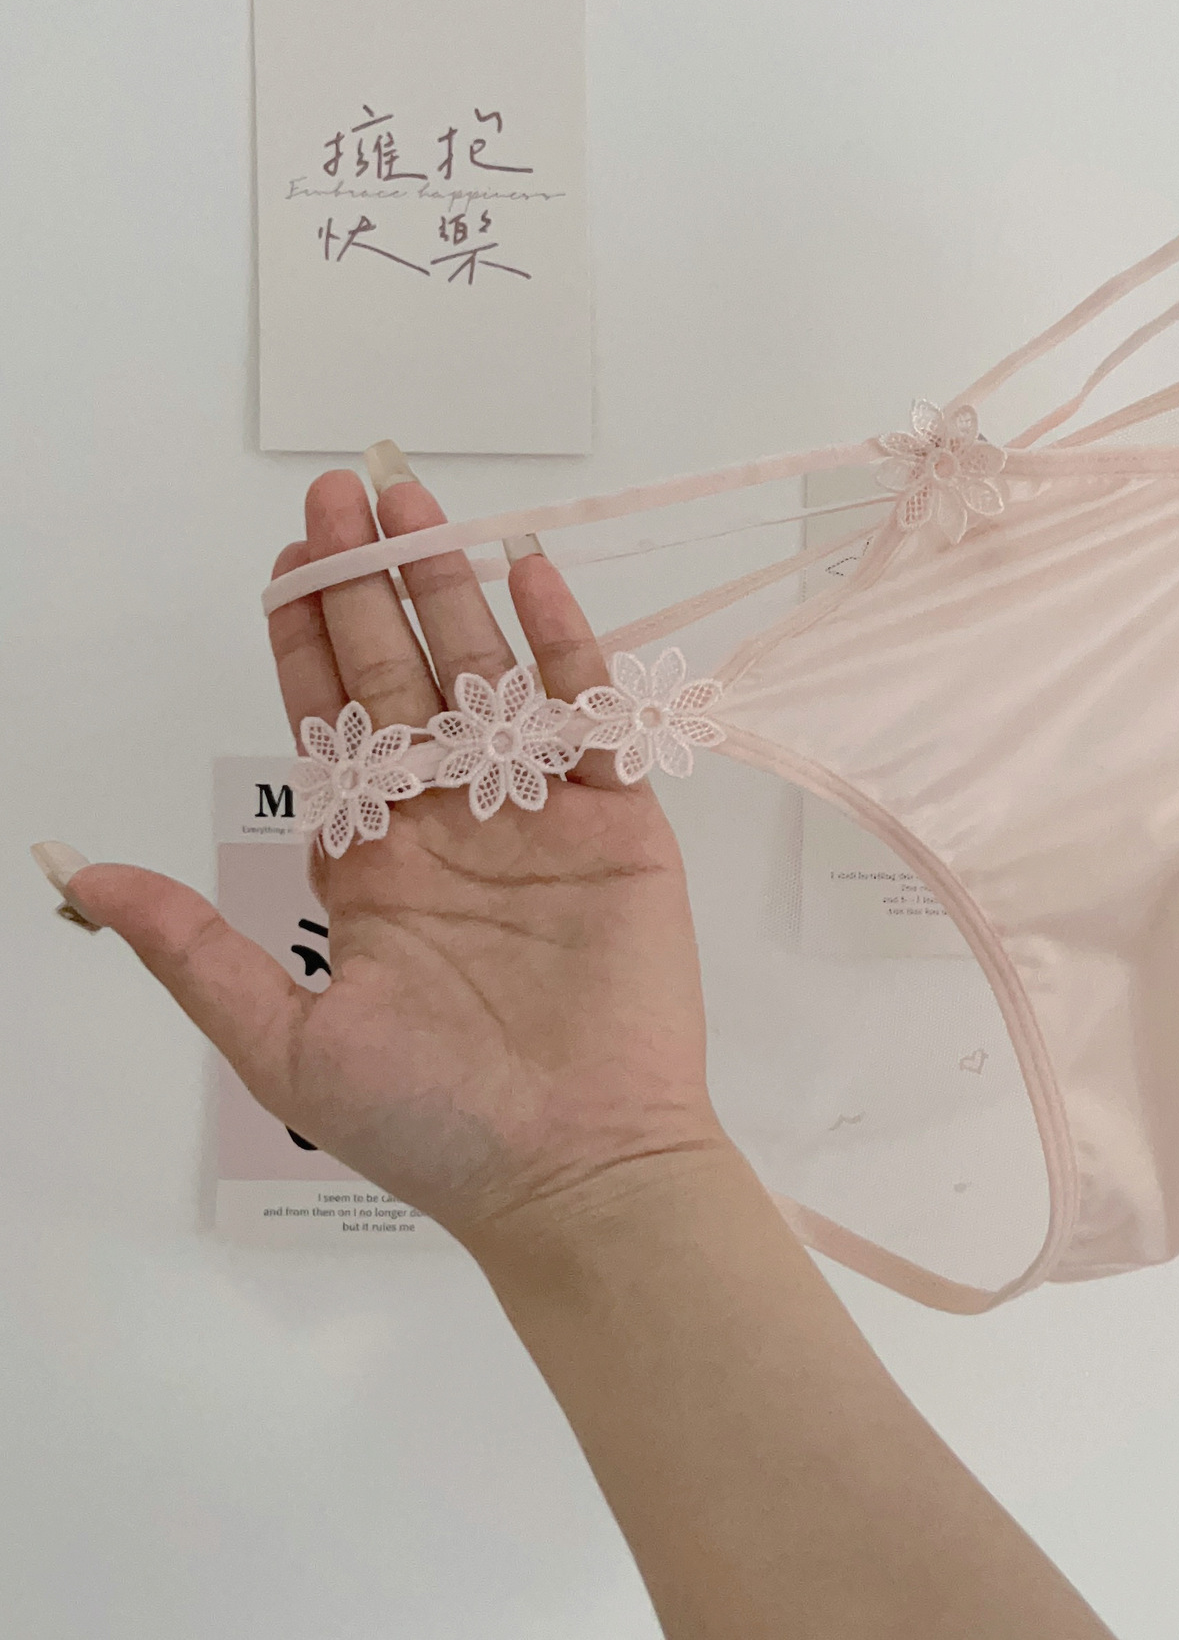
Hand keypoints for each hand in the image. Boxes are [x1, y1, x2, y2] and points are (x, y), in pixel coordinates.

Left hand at [68, 466, 723, 1248]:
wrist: (578, 1168)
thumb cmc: (434, 1122)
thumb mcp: (284, 1043)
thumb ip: (192, 949)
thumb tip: (77, 872)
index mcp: (375, 864)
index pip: (334, 724)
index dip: (308, 638)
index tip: (286, 557)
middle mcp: (453, 823)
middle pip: (405, 676)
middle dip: (370, 583)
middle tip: (346, 488)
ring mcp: (540, 817)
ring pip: (489, 678)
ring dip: (456, 589)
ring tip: (419, 504)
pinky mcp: (621, 825)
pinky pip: (589, 716)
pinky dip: (565, 646)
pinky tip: (534, 578)